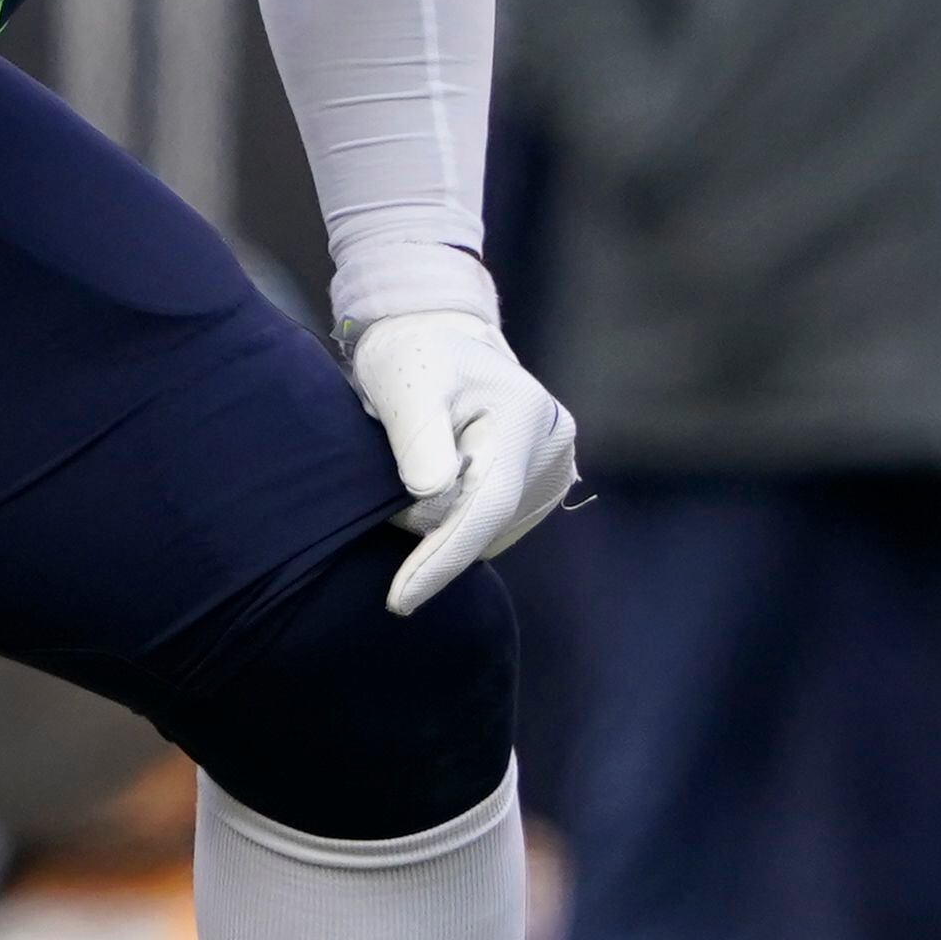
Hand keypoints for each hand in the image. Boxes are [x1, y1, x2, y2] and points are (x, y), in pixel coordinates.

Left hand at [345, 304, 576, 616]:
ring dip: (444, 523)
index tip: (400, 601)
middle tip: (388, 483)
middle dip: (431, 528)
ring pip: (487, 531)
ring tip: (414, 471)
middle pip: (484, 525)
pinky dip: (457, 519)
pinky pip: (491, 525)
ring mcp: (552, 470)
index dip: (442, 561)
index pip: (485, 509)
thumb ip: (419, 438)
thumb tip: (432, 493)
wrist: (439, 338)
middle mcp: (552, 450)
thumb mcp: (407, 384)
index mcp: (524, 419)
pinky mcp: (541, 485)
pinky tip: (438, 485)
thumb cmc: (416, 355)